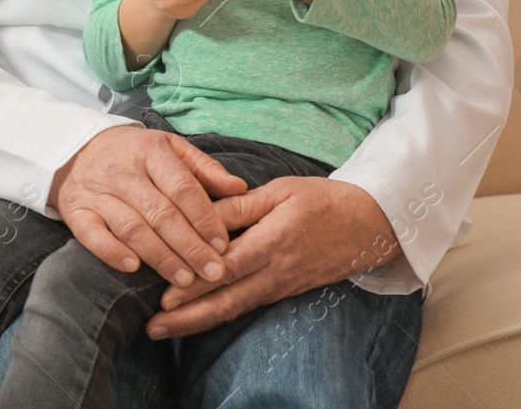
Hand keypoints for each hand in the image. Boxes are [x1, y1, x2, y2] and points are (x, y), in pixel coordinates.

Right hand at [50, 126, 248, 289]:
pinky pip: (92, 235)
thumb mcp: (170, 148)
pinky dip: (112, 252)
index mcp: (150, 151)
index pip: (182, 188)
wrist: (77, 150)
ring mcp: (98, 192)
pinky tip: (133, 268)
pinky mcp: (76, 211)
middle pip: (161, 213)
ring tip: (185, 279)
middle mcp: (123, 171)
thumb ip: (205, 169)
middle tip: (213, 273)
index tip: (222, 245)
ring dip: (160, 257)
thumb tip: (239, 188)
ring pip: (132, 228)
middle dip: (190, 247)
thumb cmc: (135, 154)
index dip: (204, 219)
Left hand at [143, 177, 401, 338]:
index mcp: (275, 241)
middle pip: (228, 300)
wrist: (368, 225)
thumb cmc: (321, 201)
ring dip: (199, 322)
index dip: (197, 286)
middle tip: (153, 327)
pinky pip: (247, 306)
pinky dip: (219, 316)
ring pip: (235, 309)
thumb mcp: (280, 191)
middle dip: (188, 317)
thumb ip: (239, 205)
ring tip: (165, 329)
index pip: (229, 269)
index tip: (165, 297)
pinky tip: (196, 320)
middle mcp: (277, 270)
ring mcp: (281, 285)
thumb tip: (200, 213)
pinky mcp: (283, 291)